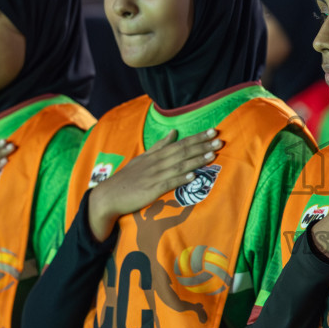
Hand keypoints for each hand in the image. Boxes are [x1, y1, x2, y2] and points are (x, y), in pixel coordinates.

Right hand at [87, 129, 222, 240]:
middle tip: (219, 140)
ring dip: (196, 160)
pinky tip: (193, 176)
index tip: (212, 131)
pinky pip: (168, 183)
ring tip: (212, 155)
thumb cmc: (127, 178)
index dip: (197, 138)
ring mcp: (154, 176)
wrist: (109, 196)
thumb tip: (173, 132)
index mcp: (155, 155)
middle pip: (182, 152)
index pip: (180, 143)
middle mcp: (157, 163)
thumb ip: (159, 146)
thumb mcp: (142, 158)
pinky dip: (181, 179)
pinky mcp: (151, 190)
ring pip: (179, 166)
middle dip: (202, 146)